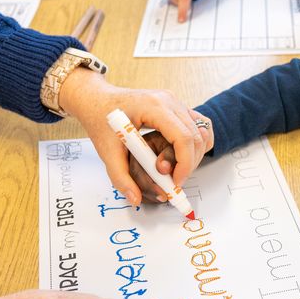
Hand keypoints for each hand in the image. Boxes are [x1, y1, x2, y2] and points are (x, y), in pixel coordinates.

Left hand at [58, 69, 212, 204]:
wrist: (98, 100)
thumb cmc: (101, 120)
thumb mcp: (106, 151)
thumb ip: (120, 177)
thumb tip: (135, 199)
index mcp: (154, 107)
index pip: (183, 137)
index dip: (184, 164)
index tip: (175, 182)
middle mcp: (169, 101)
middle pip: (196, 136)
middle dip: (189, 164)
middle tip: (173, 181)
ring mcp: (175, 102)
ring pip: (202, 132)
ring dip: (194, 155)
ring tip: (174, 169)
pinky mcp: (176, 107)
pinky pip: (198, 126)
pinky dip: (195, 144)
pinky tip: (179, 156)